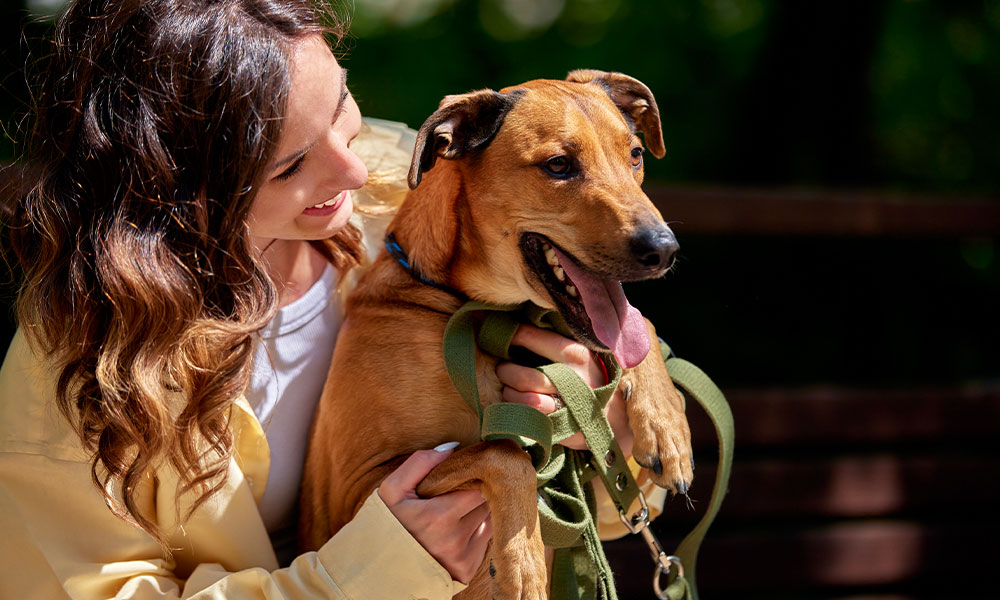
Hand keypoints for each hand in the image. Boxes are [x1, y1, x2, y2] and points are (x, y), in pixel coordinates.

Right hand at [378, 445, 491, 583]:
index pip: (480, 486)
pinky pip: (486, 542)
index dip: (474, 477)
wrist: (378, 569)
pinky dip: (477, 533)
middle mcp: (455, 541)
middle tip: (460, 492)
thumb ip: (421, 462)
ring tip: (457, 512)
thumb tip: (453, 448)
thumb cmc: (386, 524)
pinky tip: (456, 531)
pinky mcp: (468, 571)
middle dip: (477, 494)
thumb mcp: (393, 490)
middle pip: (487, 504)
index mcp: (439, 517)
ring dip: (479, 513)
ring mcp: (463, 559)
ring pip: (490, 522)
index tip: (463, 475)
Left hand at [495, 324, 632, 456]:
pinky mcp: (561, 426)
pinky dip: (516, 410)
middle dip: (505, 371)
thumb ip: (555, 343)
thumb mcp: (581, 355)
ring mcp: (567, 406)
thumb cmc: (588, 377)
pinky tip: (517, 403)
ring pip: (523, 400)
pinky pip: (528, 418)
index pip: (531, 338)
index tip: (503, 339)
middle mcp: (572, 379)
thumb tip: (515, 326)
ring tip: (508, 387)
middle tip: (502, 369)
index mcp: (575, 354)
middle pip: (523, 376)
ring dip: (509, 393)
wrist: (613, 416)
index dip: (511, 337)